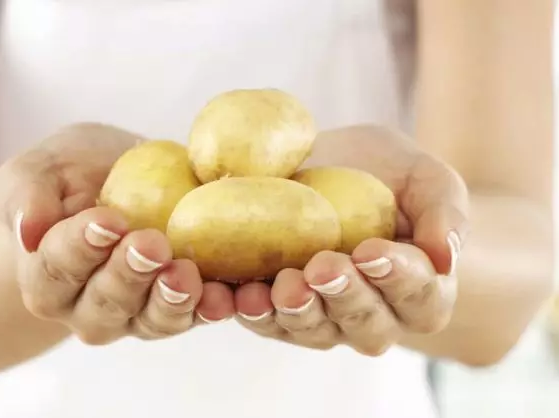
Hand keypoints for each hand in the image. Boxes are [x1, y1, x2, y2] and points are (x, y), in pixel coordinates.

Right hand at [0, 123, 234, 343]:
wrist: (114, 181)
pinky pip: (195, 316)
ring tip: (187, 276)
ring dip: (171, 300)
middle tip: (151, 244)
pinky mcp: (178, 307)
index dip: (80, 248)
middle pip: (106, 302)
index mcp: (45, 278)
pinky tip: (226, 295)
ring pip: (151, 319)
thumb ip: (24, 196)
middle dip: (129, 275)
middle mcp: (87, 307)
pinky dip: (211, 308)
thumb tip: (27, 230)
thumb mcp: (37, 170)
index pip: (56, 269)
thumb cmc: (69, 177)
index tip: (106, 222)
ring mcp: (136, 313)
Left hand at [233, 125, 468, 354]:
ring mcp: (325, 320)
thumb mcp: (422, 176)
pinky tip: (242, 294)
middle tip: (323, 266)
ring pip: (316, 332)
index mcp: (421, 289)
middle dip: (345, 297)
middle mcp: (375, 315)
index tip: (372, 249)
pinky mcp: (279, 313)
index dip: (399, 278)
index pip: (420, 296)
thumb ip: (444, 210)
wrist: (326, 165)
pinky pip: (268, 324)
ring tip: (283, 285)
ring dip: (298, 312)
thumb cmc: (384, 173)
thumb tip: (446, 255)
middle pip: (367, 325)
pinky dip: (254, 312)